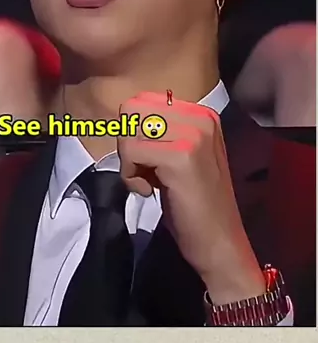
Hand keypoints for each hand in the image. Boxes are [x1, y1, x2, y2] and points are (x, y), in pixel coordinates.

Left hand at [118, 92, 265, 304]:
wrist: (219, 241)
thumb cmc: (195, 201)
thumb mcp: (179, 155)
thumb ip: (159, 132)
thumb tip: (123, 120)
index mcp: (201, 114)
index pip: (142, 100)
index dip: (133, 131)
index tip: (148, 158)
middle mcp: (200, 117)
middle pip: (132, 110)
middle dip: (128, 142)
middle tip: (144, 170)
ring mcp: (192, 135)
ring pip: (129, 132)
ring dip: (129, 162)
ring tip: (149, 182)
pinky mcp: (181, 157)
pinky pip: (132, 153)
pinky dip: (131, 177)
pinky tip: (150, 191)